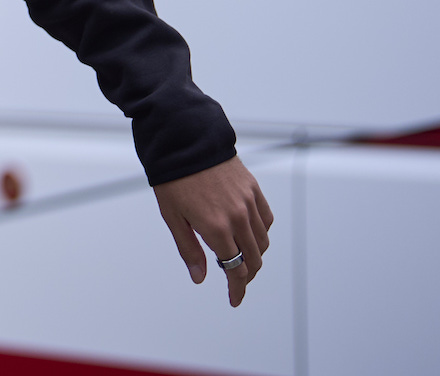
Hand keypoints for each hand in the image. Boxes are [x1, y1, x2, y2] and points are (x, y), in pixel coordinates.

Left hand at [153, 155, 273, 306]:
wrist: (185, 140)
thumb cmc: (173, 178)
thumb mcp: (172, 217)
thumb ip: (189, 249)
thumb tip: (200, 277)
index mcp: (216, 227)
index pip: (235, 269)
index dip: (236, 289)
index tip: (234, 299)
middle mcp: (237, 217)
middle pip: (253, 260)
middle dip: (247, 276)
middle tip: (237, 283)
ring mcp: (248, 202)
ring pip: (263, 242)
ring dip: (256, 256)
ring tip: (241, 259)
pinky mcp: (253, 189)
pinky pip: (267, 219)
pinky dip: (262, 233)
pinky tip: (250, 235)